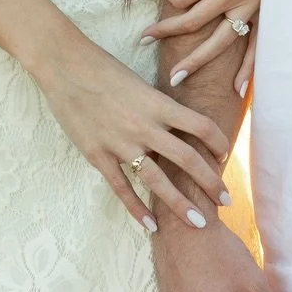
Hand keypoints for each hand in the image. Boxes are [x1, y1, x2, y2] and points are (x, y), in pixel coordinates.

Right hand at [38, 37, 231, 233]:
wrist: (65, 66)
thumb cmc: (103, 68)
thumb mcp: (139, 83)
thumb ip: (157, 108)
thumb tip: (176, 128)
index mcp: (158, 103)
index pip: (201, 126)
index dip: (219, 142)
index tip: (225, 155)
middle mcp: (144, 125)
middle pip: (187, 159)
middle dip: (211, 182)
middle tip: (226, 200)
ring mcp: (121, 143)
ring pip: (158, 180)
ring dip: (181, 204)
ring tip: (199, 223)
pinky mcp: (98, 155)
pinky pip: (122, 188)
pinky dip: (137, 209)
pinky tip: (151, 226)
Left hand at [143, 0, 268, 92]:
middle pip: (193, 21)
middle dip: (165, 31)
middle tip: (143, 40)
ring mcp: (253, 6)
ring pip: (219, 42)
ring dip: (196, 61)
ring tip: (175, 78)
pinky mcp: (268, 11)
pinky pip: (258, 45)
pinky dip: (249, 69)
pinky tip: (237, 90)